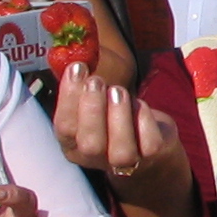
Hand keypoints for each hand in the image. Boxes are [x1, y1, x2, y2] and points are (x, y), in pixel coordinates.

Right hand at [51, 64, 181, 190]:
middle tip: (97, 81)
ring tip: (118, 91)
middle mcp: (96, 159)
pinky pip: (149, 142)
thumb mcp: (93, 104)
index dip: (69, 97)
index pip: (65, 127)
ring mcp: (126, 162)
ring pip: (121, 150)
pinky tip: (139, 103)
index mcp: (73, 146)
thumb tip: (72, 54)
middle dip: (92, 109)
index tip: (77, 68)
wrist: (149, 146)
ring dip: (119, 115)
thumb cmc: (112, 118)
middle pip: (90, 144)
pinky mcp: (152, 155)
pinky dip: (144, 118)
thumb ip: (82, 88)